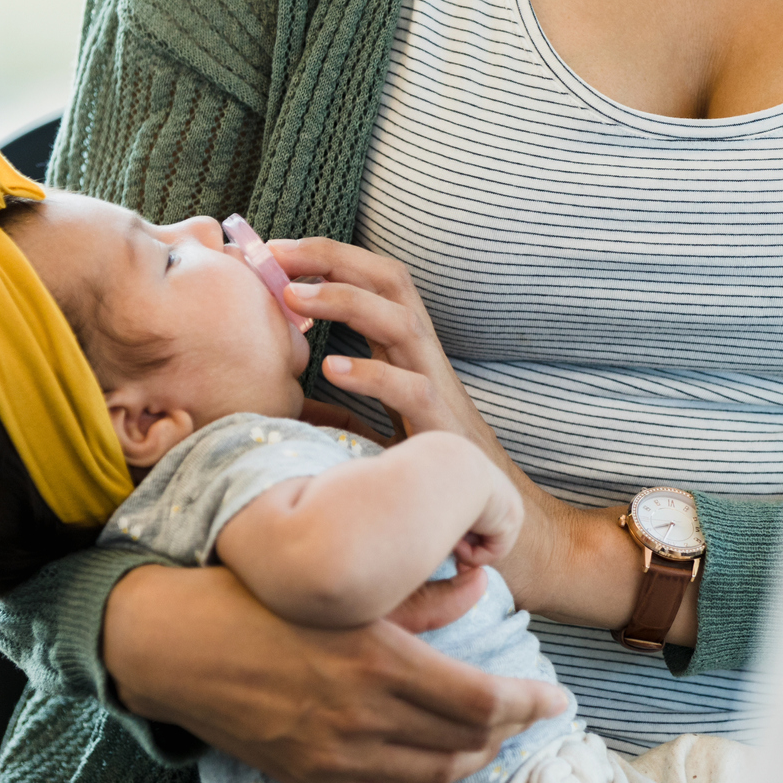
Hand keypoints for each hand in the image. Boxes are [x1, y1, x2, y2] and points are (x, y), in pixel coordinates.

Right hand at [105, 564, 569, 782]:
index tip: (559, 699)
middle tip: (531, 712)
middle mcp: (364, 716)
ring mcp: (338, 756)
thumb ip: (421, 597)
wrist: (178, 647)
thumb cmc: (262, 602)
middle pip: (468, 737)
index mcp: (379, 661)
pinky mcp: (315, 780)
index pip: (484, 698)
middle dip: (512, 728)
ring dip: (479, 759)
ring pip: (437, 772)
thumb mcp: (345, 590)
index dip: (531, 704)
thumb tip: (485, 588)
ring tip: (499, 740)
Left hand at [271, 239, 575, 603]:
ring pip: (401, 322)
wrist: (509, 530)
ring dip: (344, 299)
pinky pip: (412, 392)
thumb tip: (278, 404)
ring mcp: (441, 392)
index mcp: (411, 355)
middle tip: (274, 252)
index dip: (329, 259)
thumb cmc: (437, 482)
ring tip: (292, 296)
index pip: (376, 283)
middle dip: (331, 257)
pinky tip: (333, 369)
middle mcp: (428, 362)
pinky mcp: (447, 434)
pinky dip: (373, 375)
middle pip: (390, 281)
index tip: (273, 253)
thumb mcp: (378, 433)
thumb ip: (340, 411)